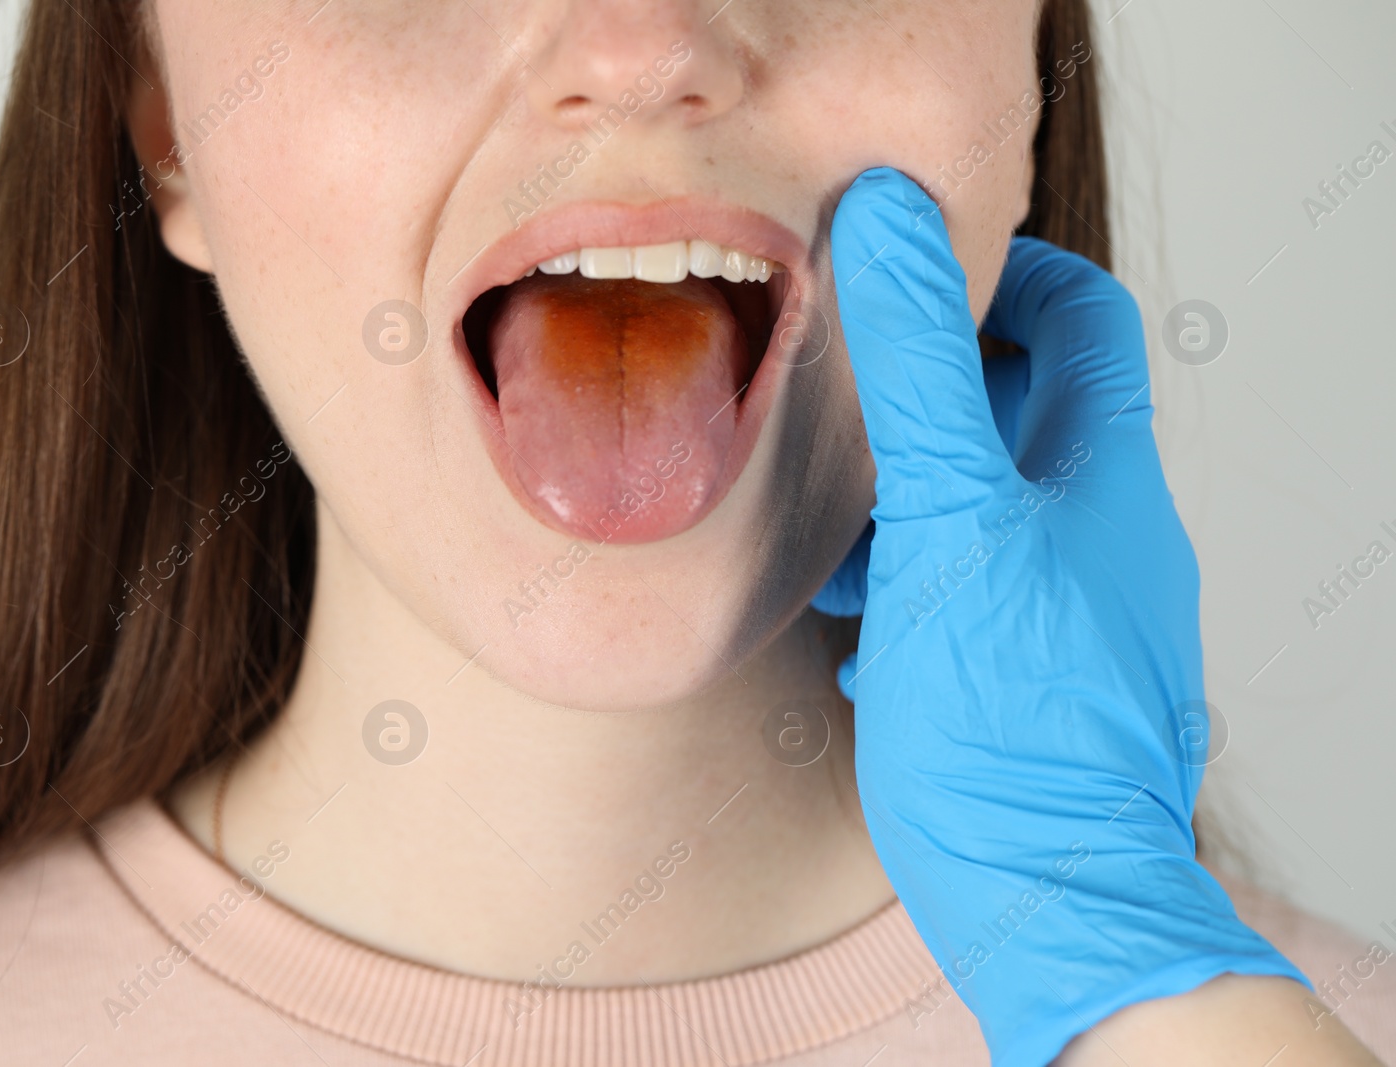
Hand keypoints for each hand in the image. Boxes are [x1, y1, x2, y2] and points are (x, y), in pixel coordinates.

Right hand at [819, 168, 1309, 1065]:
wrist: (1043, 893)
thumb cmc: (1005, 714)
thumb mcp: (948, 517)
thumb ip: (920, 367)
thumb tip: (896, 217)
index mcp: (1104, 477)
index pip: (1087, 323)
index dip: (1014, 274)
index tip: (926, 267)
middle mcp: (1109, 536)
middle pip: (1027, 415)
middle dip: (933, 395)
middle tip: (844, 394)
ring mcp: (1081, 611)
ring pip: (991, 509)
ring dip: (910, 496)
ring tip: (829, 522)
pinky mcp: (1042, 678)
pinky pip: (979, 591)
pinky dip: (916, 578)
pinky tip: (855, 622)